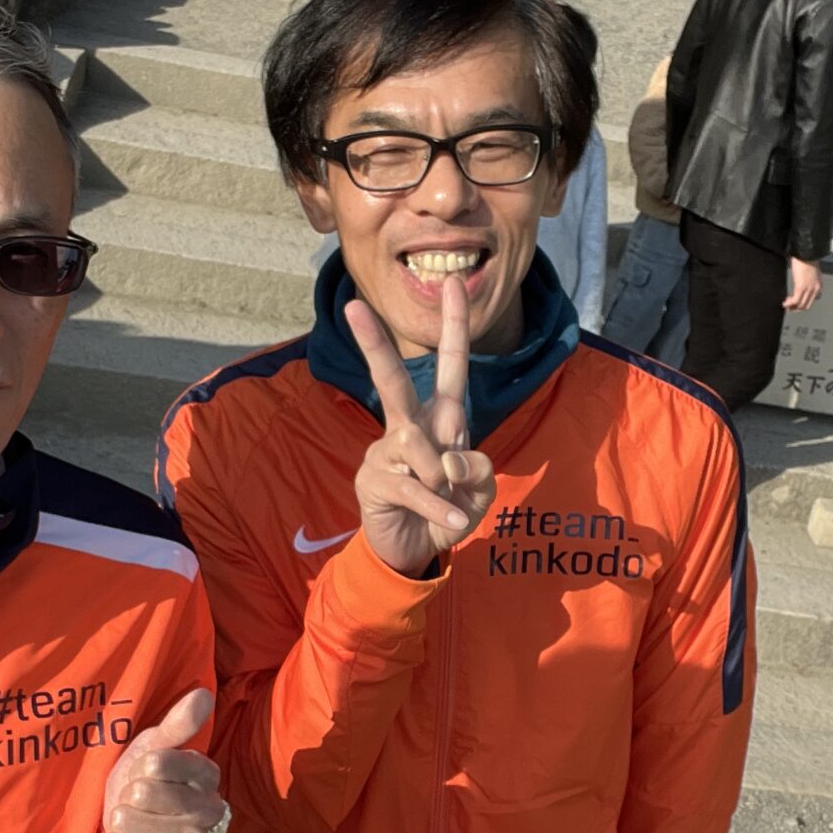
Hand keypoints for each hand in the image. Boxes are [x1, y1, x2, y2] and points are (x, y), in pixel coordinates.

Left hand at [101, 687, 223, 832]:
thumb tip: (203, 693)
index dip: (141, 766)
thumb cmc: (141, 781)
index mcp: (207, 774)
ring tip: (133, 819)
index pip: (158, 761)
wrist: (128, 830)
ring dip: (121, 818)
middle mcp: (209, 810)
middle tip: (137, 798)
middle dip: (128, 793)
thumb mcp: (152, 748)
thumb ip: (178, 724)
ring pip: (130, 819)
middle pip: (143, 792)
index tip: (146, 771)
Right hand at [348, 284, 497, 578]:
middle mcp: (409, 427)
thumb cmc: (447, 509)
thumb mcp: (478, 491)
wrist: (415, 551)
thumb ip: (478, 470)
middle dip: (375, 344)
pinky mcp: (373, 482)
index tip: (451, 281)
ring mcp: (386, 452)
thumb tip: (451, 460)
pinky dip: (440, 509)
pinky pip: (415, 488)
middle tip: (354, 307)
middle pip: (393, 381)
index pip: (449, 365)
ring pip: (415, 442)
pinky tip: (452, 523)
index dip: (453, 325)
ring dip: (442, 477)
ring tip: (448, 500)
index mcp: (440, 419)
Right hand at [783, 256, 821, 311]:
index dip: (801, 304)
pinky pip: (795, 300)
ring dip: (792, 307)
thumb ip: (807, 278)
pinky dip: (789, 304)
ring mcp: (808, 289)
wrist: (806, 252)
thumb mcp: (810, 271)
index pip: (810, 301)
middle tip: (788, 307)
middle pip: (806, 305)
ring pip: (800, 305)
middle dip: (796, 308)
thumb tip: (800, 281)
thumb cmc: (806, 258)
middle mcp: (815, 289)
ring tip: (786, 305)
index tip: (794, 303)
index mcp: (818, 285)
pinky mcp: (801, 287)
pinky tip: (784, 303)